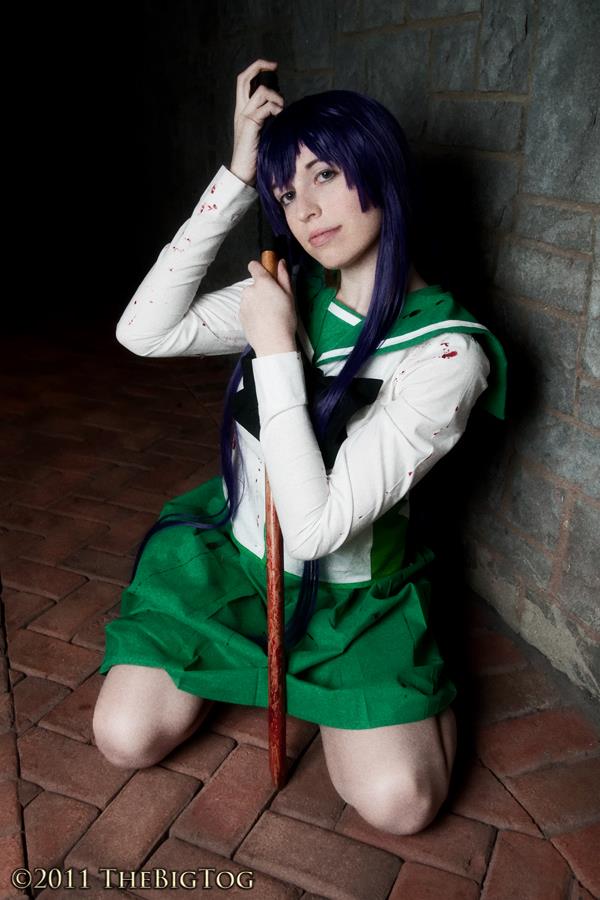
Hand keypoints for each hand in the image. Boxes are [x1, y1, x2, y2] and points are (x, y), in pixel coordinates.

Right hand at [230, 59, 283, 185]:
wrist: (243, 172)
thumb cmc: (254, 155)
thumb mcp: (262, 130)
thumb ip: (267, 116)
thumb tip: (282, 105)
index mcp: (242, 110)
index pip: (244, 80)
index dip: (256, 69)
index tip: (273, 67)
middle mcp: (240, 110)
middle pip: (243, 78)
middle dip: (259, 66)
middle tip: (274, 66)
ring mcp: (243, 117)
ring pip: (260, 92)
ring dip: (276, 96)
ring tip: (281, 108)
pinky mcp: (250, 125)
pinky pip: (265, 107)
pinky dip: (276, 108)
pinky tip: (280, 116)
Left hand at [240, 258, 296, 355]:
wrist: (272, 342)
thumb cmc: (284, 319)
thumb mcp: (289, 296)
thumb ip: (283, 277)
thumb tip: (281, 263)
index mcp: (262, 283)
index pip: (254, 265)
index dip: (260, 268)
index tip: (267, 275)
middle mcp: (249, 290)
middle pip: (254, 285)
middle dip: (262, 290)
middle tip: (274, 302)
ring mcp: (243, 303)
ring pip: (250, 298)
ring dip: (257, 302)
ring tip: (269, 315)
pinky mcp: (240, 316)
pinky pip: (247, 309)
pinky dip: (253, 313)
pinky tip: (263, 322)